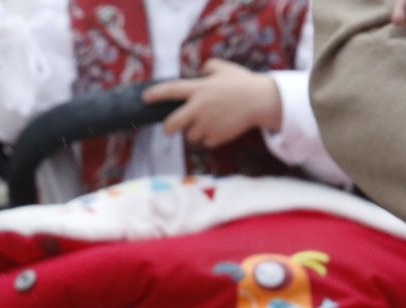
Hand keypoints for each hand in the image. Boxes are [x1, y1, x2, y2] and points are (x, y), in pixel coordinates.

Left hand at [143, 60, 283, 149]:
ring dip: (196, 130)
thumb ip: (208, 68)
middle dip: (169, 128)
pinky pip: (205, 141)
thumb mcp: (224, 69)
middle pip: (172, 125)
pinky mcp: (215, 137)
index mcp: (199, 90)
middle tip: (170, 128)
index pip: (171, 91)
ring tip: (213, 120)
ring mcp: (206, 124)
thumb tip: (198, 73)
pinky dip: (210, 137)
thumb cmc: (242, 83)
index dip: (156, 95)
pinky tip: (222, 126)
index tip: (145, 98)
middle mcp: (199, 108)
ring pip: (190, 135)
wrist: (260, 101)